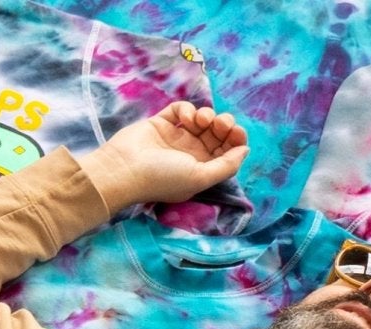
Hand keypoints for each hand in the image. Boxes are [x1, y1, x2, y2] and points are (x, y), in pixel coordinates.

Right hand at [80, 103, 246, 211]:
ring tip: (199, 120)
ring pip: (202, 119)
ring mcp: (176, 138)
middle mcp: (191, 154)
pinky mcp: (162, 123)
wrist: (125, 168)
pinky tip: (183, 118)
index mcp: (201, 170)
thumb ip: (226, 166)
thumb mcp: (200, 177)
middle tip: (219, 123)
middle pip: (217, 134)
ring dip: (206, 115)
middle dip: (223, 125)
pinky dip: (186, 109)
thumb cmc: (162, 177)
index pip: (226, 152)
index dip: (235, 140)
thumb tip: (246, 151)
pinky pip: (181, 110)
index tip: (236, 132)